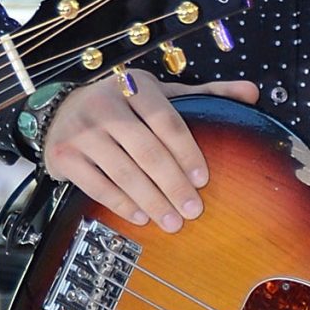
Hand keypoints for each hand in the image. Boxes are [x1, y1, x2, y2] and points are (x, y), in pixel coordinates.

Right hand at [42, 71, 260, 231]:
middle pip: (146, 150)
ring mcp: (81, 131)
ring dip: (151, 201)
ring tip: (172, 222)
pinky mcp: (64, 155)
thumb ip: (204, 94)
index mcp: (131, 86)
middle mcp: (103, 105)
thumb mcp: (159, 94)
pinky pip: (97, 185)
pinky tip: (140, 216)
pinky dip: (121, 204)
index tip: (203, 180)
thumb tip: (251, 93)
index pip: (165, 120)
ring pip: (123, 171)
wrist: (58, 112)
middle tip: (193, 210)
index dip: (187, 151)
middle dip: (173, 184)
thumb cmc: (121, 106)